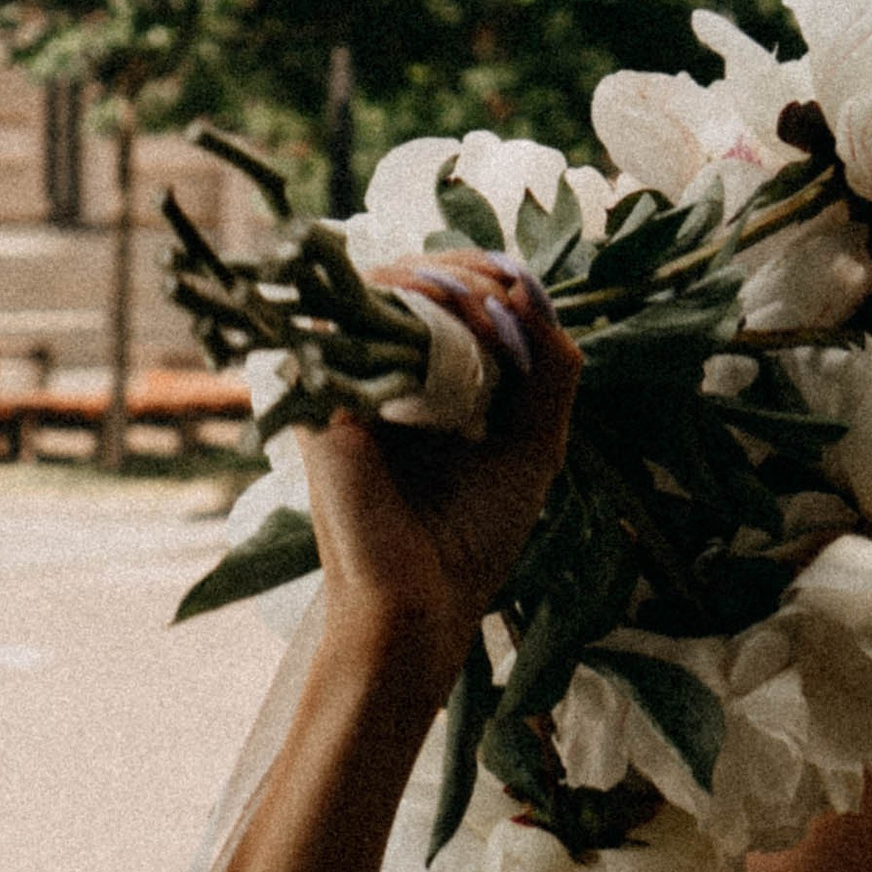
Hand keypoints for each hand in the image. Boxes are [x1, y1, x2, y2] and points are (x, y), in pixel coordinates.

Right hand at [300, 257, 578, 699]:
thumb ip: (549, 367)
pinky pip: (353, 321)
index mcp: (426, 385)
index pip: (450, 298)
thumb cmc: (475, 537)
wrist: (423, 602)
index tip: (528, 291)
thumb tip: (526, 286)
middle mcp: (380, 376)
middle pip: (415, 279)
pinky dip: (408, 307)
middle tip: (508, 292)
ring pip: (382, 287)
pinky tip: (457, 324)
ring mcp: (346, 383)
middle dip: (469, 270)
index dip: (489, 277)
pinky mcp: (321, 397)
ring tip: (489, 308)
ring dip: (443, 280)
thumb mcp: (536, 441)